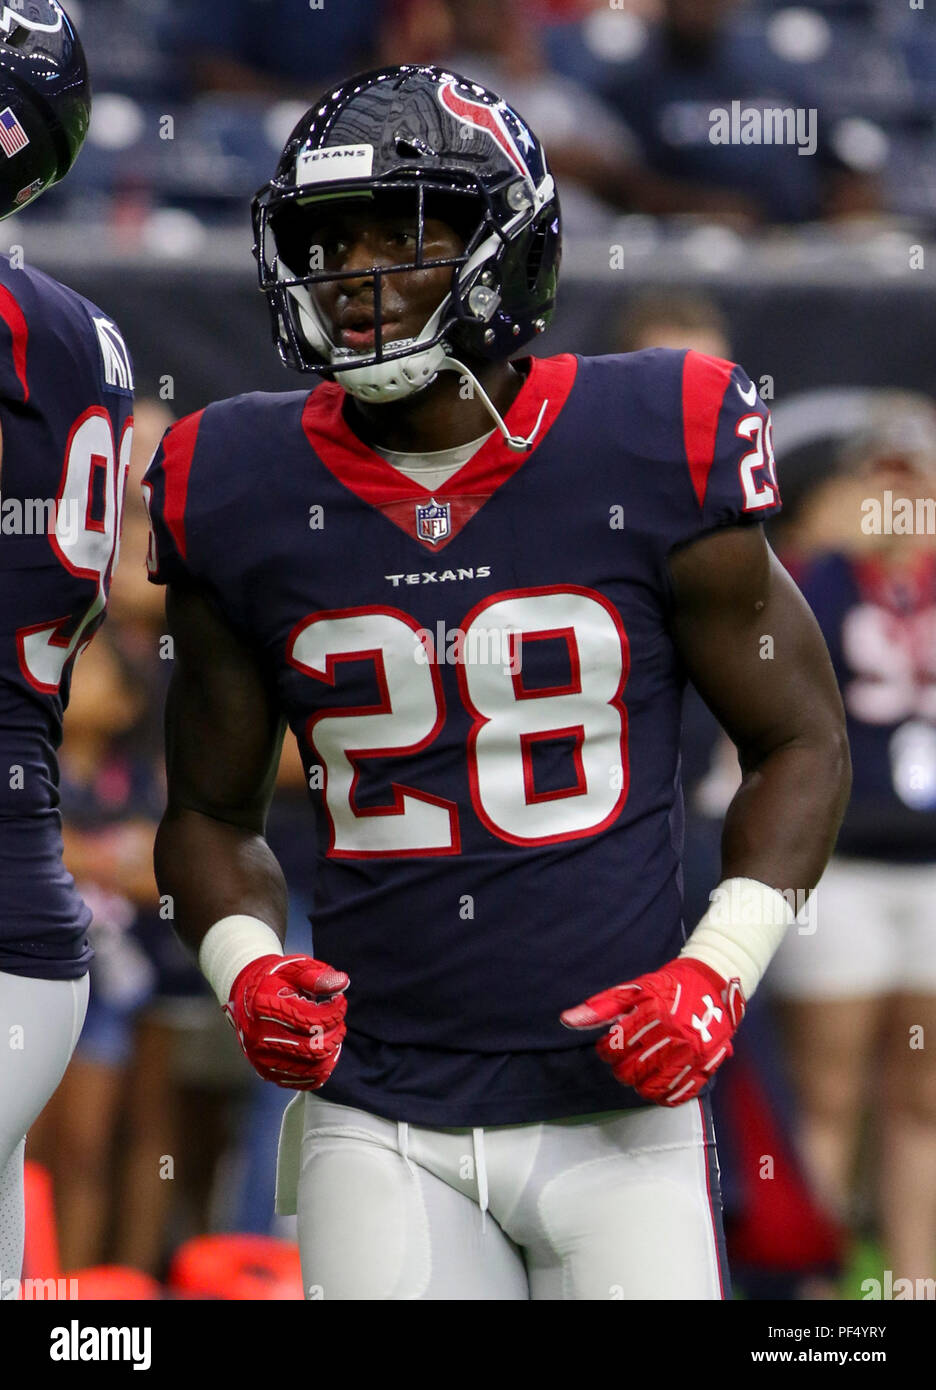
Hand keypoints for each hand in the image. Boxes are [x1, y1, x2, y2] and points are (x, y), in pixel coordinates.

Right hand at [224, 954, 348, 1089]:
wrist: (247, 995)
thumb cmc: (276, 979)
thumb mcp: (294, 968)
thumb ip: (317, 975)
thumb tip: (342, 983)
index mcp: (264, 1007)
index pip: (310, 1021)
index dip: (334, 1012)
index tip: (340, 1002)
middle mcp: (258, 1036)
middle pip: (312, 1049)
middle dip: (334, 1036)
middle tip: (339, 1023)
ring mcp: (260, 1057)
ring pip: (309, 1068)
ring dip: (330, 1054)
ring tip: (333, 1037)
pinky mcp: (265, 1071)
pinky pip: (300, 1081)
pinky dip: (319, 1071)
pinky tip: (325, 1055)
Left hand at [560, 958, 743, 1105]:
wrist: (711, 984)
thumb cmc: (667, 987)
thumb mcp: (633, 989)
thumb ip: (600, 1007)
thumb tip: (566, 1020)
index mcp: (653, 1014)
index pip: (615, 1047)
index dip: (606, 1050)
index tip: (611, 1045)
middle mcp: (673, 1035)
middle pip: (631, 1071)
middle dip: (622, 1068)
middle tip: (625, 1059)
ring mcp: (692, 1053)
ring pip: (652, 1088)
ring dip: (640, 1084)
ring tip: (641, 1072)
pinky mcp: (706, 1066)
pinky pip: (678, 1094)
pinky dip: (664, 1095)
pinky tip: (658, 1083)